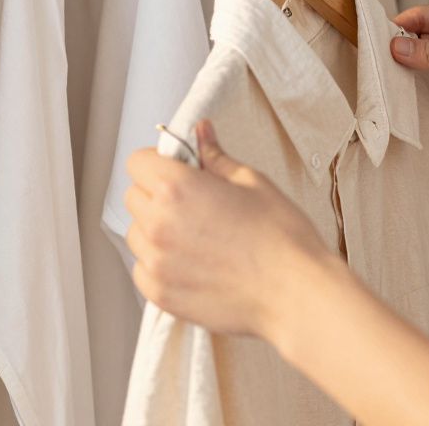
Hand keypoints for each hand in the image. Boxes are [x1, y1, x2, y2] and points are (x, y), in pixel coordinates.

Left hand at [124, 120, 337, 341]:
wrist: (294, 292)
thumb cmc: (280, 238)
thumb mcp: (252, 182)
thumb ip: (215, 157)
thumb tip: (201, 133)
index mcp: (177, 188)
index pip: (138, 162)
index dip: (158, 161)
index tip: (176, 169)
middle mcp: (159, 225)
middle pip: (134, 197)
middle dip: (157, 194)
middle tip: (192, 203)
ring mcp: (156, 263)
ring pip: (136, 234)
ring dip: (156, 230)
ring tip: (195, 237)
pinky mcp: (160, 294)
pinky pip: (143, 269)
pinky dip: (160, 264)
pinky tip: (193, 262)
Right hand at [390, 1, 428, 143]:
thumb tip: (395, 46)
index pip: (423, 15)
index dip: (399, 26)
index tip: (373, 40)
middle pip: (422, 40)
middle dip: (402, 52)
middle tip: (376, 66)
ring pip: (428, 65)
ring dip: (412, 74)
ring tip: (387, 85)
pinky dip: (424, 93)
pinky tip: (409, 100)